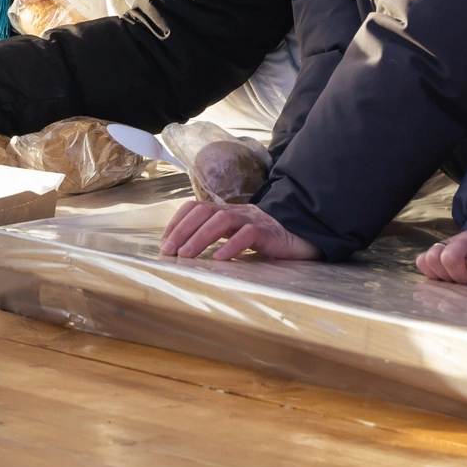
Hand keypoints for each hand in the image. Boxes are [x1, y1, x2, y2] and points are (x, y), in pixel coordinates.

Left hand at [159, 200, 319, 261]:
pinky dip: (231, 246)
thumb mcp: (236, 237)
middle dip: (182, 230)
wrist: (302, 239)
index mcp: (226, 212)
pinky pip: (248, 234)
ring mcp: (253, 220)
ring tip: (186, 255)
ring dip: (200, 237)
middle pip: (204, 211)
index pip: (195, 207)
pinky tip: (219, 259)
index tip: (164, 243)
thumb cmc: (265, 242)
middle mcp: (237, 212)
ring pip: (222, 219)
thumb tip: (185, 252)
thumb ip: (216, 238)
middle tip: (169, 251)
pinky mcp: (268, 232)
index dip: (177, 222)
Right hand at [417, 230, 466, 287]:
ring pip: (433, 257)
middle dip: (460, 277)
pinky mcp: (439, 249)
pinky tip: (445, 278)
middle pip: (450, 257)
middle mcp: (466, 238)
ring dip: (444, 275)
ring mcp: (450, 242)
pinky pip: (423, 260)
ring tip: (457, 281)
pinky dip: (431, 272)